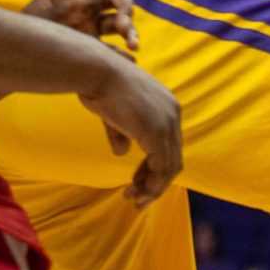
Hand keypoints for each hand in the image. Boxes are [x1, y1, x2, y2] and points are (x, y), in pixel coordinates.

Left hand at [27, 0, 138, 55]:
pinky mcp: (93, 46)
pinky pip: (112, 47)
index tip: (88, 8)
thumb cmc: (24, 30)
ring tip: (133, 46)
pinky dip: (122, 54)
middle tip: (125, 26)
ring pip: (118, 22)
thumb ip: (62, 8)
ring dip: (130, 31)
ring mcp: (91, 25)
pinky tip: (130, 61)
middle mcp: (86, 6)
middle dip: (125, 9)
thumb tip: (83, 0)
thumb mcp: (39, 16)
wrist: (14, 56)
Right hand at [78, 55, 181, 206]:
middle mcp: (173, 113)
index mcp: (167, 105)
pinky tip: (136, 192)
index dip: (154, 167)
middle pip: (173, 158)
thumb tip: (122, 152)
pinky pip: (161, 168)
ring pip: (170, 168)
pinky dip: (151, 185)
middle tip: (137, 197)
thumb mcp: (114, 113)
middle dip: (155, 182)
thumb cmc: (99, 85)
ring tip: (134, 199)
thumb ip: (122, 133)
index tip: (136, 181)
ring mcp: (167, 123)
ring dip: (153, 188)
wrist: (96, 70)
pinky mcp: (156, 132)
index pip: (170, 145)